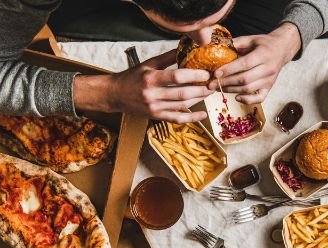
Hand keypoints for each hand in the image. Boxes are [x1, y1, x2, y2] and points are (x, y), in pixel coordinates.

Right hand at [74, 49, 211, 122]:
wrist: (114, 95)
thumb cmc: (132, 77)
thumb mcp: (148, 64)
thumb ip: (167, 58)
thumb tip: (185, 48)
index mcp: (151, 78)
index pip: (177, 77)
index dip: (194, 75)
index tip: (206, 72)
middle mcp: (152, 95)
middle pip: (182, 93)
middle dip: (201, 89)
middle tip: (213, 84)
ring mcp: (154, 108)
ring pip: (182, 106)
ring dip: (198, 99)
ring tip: (209, 92)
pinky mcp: (156, 116)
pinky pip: (177, 119)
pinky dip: (192, 118)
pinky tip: (203, 114)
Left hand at [210, 23, 300, 103]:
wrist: (281, 49)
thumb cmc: (263, 44)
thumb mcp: (251, 39)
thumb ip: (236, 43)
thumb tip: (217, 47)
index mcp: (263, 54)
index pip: (244, 64)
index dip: (229, 70)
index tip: (215, 73)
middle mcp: (268, 69)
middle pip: (245, 79)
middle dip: (226, 82)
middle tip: (211, 84)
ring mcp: (269, 80)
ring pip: (249, 89)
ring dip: (231, 90)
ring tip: (218, 88)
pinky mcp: (269, 88)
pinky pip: (259, 98)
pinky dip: (247, 100)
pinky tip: (236, 97)